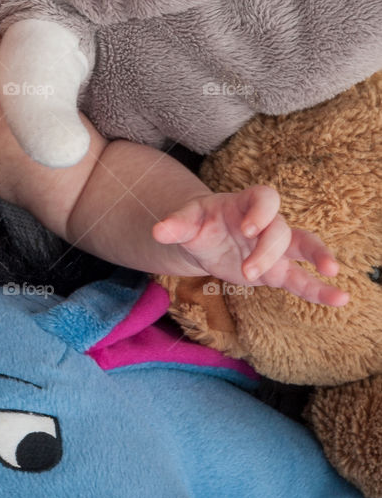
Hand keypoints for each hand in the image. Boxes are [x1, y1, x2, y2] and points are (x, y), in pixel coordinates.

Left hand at [152, 184, 348, 305]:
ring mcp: (274, 247)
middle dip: (267, 251)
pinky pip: (301, 279)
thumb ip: (175, 224)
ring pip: (301, 247)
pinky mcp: (277, 271)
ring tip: (331, 272)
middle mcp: (265, 223)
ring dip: (316, 258)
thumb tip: (158, 231)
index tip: (248, 229)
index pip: (264, 198)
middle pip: (280, 230)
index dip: (261, 211)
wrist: (203, 237)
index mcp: (244, 203)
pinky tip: (340, 299)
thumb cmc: (197, 223)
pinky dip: (319, 290)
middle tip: (247, 273)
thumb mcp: (185, 221)